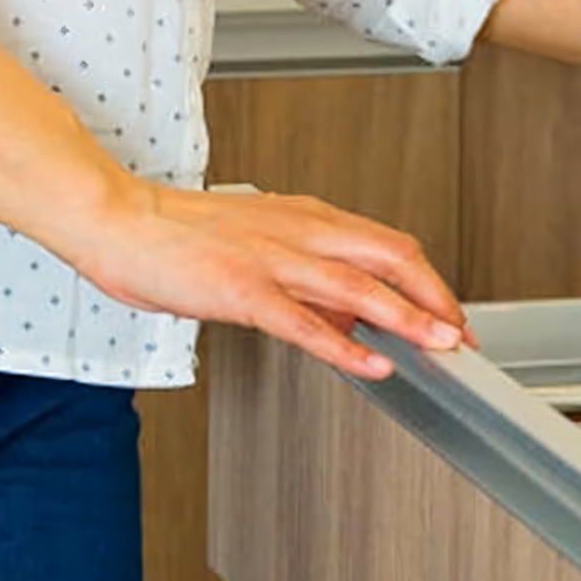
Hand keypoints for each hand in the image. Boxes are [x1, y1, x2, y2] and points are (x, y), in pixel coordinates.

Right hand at [71, 181, 473, 382]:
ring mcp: (269, 257)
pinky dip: (345, 345)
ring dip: (409, 317)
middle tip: (463, 338)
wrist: (117, 220)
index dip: (429, 282)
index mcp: (300, 215)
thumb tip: (353, 310)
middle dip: (437, 298)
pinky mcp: (240, 287)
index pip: (386, 243)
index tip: (452, 316)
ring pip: (358, 284)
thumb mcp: (254, 243)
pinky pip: (303, 321)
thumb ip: (305, 274)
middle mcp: (294, 229)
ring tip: (443, 346)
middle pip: (390, 254)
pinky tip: (371, 364)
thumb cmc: (175, 235)